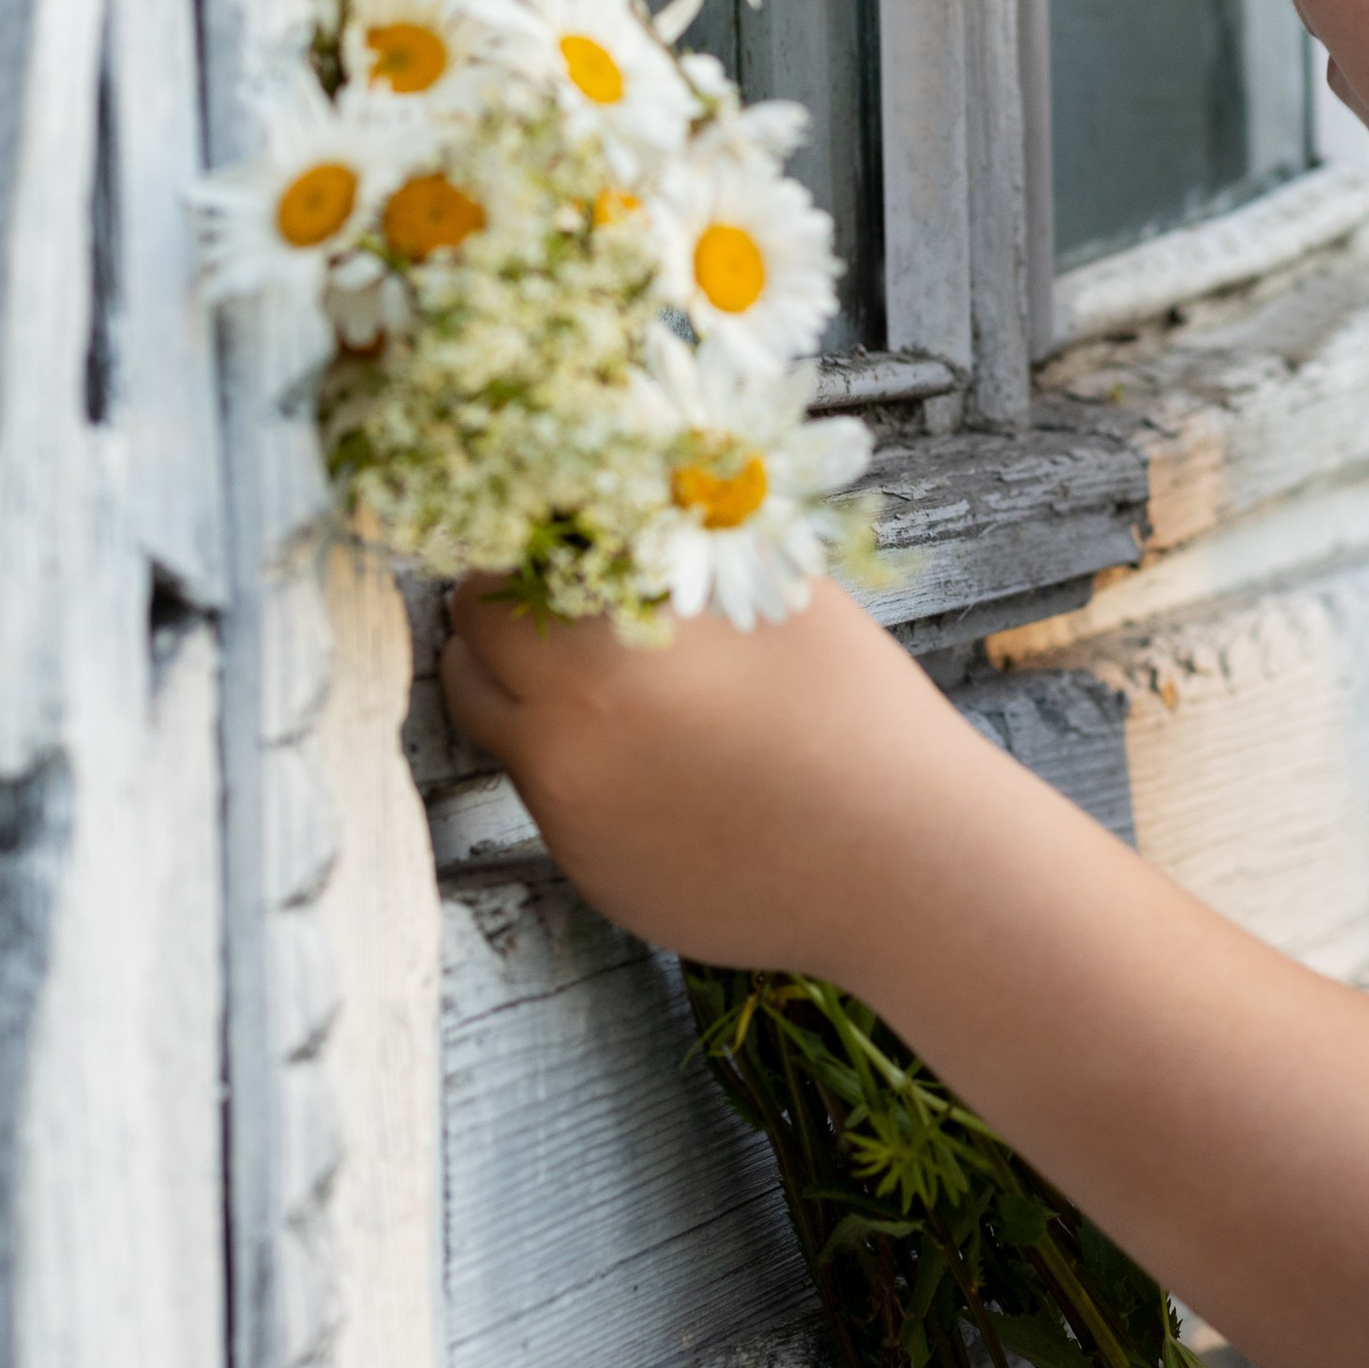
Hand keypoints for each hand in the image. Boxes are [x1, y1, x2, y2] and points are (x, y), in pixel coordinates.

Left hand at [440, 572, 976, 977]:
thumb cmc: (853, 713)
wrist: (904, 861)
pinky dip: (589, 773)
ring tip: (620, 682)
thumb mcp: (766, 590)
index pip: (487, 587)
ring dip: (534, 699)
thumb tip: (617, 491)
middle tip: (564, 608)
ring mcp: (571, 819)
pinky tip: (671, 764)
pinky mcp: (594, 877)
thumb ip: (675, 540)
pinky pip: (556, 804)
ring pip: (501, 736)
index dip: (514, 559)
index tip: (547, 547)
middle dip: (502, 628)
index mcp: (594, 652)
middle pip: (465, 662)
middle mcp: (557, 740)